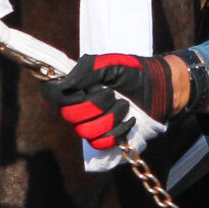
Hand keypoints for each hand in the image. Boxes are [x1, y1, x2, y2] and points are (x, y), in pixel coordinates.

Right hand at [41, 51, 191, 148]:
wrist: (158, 88)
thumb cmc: (133, 72)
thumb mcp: (111, 63)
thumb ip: (87, 70)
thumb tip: (64, 83)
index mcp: (77, 86)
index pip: (50, 93)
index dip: (61, 97)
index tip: (81, 93)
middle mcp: (80, 107)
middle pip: (70, 116)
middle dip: (95, 105)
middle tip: (112, 94)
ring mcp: (92, 125)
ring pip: (86, 132)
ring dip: (110, 118)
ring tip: (125, 106)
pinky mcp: (106, 139)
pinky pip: (101, 143)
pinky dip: (118, 132)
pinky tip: (129, 120)